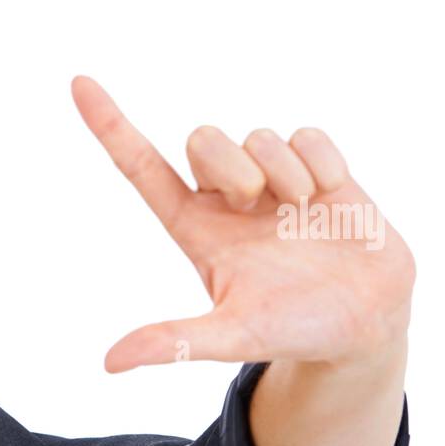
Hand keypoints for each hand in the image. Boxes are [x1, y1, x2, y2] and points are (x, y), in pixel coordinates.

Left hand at [70, 76, 415, 372]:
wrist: (366, 324)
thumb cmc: (292, 331)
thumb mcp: (233, 339)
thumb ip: (175, 341)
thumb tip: (109, 362)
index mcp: (195, 228)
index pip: (140, 168)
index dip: (109, 125)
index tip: (78, 83)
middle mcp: (228, 199)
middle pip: (202, 138)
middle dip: (227, 161)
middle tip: (255, 200)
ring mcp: (274, 181)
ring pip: (260, 136)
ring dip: (285, 173)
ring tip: (303, 214)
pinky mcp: (319, 169)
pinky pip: (308, 134)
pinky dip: (322, 165)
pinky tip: (332, 201)